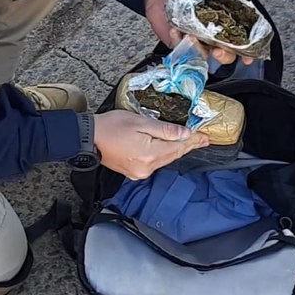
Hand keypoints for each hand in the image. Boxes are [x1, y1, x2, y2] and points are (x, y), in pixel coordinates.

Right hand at [94, 110, 208, 179]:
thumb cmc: (110, 126)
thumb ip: (164, 129)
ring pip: (164, 160)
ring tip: (188, 141)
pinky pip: (154, 163)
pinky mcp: (133, 172)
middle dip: (188, 145)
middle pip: (173, 155)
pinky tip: (167, 148)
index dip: (194, 141)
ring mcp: (139, 172)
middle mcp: (146, 168)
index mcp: (150, 155)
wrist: (88, 138)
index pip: (179, 147)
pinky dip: (163, 155)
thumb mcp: (140, 122)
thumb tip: (185, 134)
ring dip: (175, 150)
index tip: (206, 137)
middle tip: (203, 139)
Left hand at [143, 0, 254, 65]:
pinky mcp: (179, 44)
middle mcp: (212, 37)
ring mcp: (196, 42)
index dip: (246, 51)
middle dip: (224, 56)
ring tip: (191, 36)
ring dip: (198, 48)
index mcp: (223, 25)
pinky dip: (178, 41)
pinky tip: (174, 30)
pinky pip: (181, 50)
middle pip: (224, 55)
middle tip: (218, 50)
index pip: (240, 42)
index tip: (247, 58)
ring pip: (202, 55)